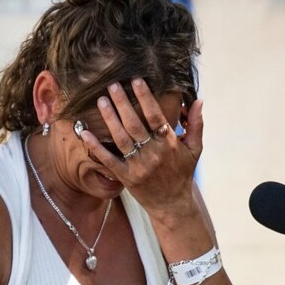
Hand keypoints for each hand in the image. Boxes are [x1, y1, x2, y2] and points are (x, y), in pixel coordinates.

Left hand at [80, 78, 202, 217]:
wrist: (172, 204)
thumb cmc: (182, 173)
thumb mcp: (195, 149)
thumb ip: (196, 124)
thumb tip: (199, 100)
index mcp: (169, 143)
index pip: (155, 116)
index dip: (145, 97)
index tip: (136, 80)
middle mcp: (153, 153)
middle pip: (135, 124)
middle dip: (122, 103)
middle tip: (112, 85)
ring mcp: (139, 166)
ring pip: (121, 138)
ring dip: (110, 118)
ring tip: (101, 101)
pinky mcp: (126, 177)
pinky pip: (109, 160)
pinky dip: (96, 146)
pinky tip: (85, 133)